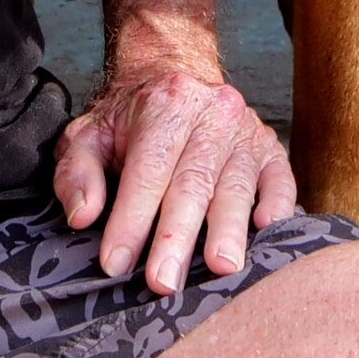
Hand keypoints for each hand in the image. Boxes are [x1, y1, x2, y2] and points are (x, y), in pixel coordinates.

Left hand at [55, 57, 299, 293]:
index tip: (115, 264)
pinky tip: (266, 231)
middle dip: (177, 237)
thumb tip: (83, 215)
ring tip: (221, 268)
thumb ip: (77, 172)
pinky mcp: (270, 149)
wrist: (176, 75)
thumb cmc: (130, 119)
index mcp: (164, 105)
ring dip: (228, 230)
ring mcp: (245, 131)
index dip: (130, 220)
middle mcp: (210, 113)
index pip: (146, 170)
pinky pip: (281, 179)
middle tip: (164, 282)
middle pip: (193, 183)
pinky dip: (278, 206)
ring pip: (237, 185)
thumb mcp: (89, 134)